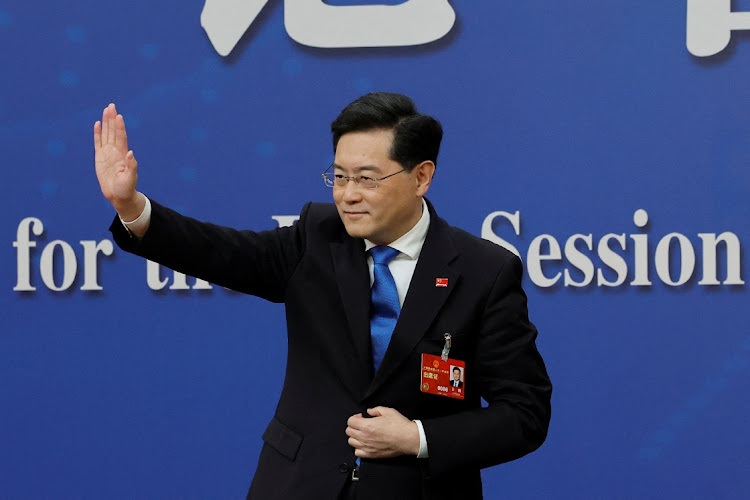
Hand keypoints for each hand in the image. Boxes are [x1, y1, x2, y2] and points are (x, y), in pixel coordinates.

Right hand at [94, 103, 143, 220]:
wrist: (119, 196)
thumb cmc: (126, 188)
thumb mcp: (130, 178)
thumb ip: (131, 166)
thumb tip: (130, 153)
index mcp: (123, 155)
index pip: (121, 137)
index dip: (120, 127)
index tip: (119, 115)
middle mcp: (115, 151)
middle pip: (113, 132)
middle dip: (112, 119)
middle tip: (111, 105)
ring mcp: (107, 153)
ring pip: (106, 134)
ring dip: (106, 122)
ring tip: (106, 110)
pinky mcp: (99, 158)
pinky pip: (97, 143)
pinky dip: (97, 133)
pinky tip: (97, 124)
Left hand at [345, 407, 419, 458]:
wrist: (408, 439)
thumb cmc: (400, 426)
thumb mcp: (388, 411)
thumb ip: (375, 410)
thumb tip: (369, 411)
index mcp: (367, 425)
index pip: (350, 421)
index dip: (355, 417)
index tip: (361, 417)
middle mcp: (365, 437)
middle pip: (348, 431)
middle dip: (354, 426)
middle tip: (361, 424)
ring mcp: (368, 447)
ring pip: (351, 442)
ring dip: (355, 436)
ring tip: (362, 434)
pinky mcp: (372, 455)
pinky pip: (357, 453)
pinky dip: (359, 448)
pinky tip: (365, 443)